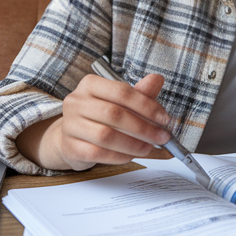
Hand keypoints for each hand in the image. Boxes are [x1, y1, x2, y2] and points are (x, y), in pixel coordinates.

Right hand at [16, 73, 171, 171]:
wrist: (71, 137)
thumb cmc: (98, 117)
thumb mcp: (119, 102)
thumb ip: (138, 93)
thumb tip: (157, 80)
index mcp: (90, 84)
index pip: (122, 92)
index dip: (146, 106)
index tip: (164, 119)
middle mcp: (76, 102)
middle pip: (114, 114)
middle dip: (143, 127)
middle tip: (161, 137)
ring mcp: (71, 125)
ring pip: (106, 135)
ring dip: (133, 144)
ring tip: (148, 148)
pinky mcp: (70, 147)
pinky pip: (98, 153)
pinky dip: (119, 156)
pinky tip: (131, 156)